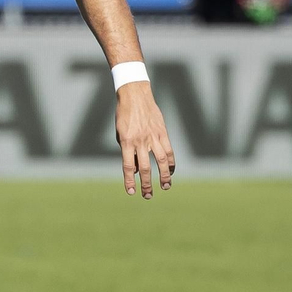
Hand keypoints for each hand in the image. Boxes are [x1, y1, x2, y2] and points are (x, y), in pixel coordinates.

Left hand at [115, 83, 174, 198]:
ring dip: (163, 176)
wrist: (135, 95)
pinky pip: (168, 150)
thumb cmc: (124, 115)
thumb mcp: (120, 133)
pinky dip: (170, 162)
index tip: (131, 192)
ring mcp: (153, 136)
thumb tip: (135, 169)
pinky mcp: (162, 132)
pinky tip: (171, 171)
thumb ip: (127, 151)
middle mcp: (140, 141)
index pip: (127, 166)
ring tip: (165, 187)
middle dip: (146, 184)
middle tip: (147, 196)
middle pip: (144, 168)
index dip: (129, 181)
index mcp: (126, 141)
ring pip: (160, 161)